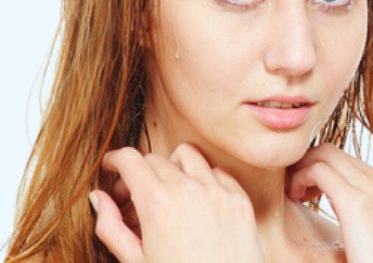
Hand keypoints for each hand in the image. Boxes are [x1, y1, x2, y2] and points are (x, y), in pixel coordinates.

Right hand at [90, 143, 264, 262]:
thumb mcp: (135, 261)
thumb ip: (111, 226)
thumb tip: (98, 197)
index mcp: (157, 203)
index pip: (130, 160)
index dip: (114, 160)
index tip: (110, 167)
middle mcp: (188, 188)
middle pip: (155, 159)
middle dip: (139, 172)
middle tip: (134, 198)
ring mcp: (218, 191)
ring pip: (188, 155)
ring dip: (173, 167)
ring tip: (168, 193)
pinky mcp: (239, 198)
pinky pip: (218, 172)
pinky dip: (204, 179)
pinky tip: (197, 202)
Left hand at [287, 143, 372, 262]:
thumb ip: (369, 222)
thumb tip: (351, 224)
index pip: (351, 163)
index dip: (324, 170)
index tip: (308, 192)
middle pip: (337, 152)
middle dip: (309, 163)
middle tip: (295, 190)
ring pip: (325, 154)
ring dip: (302, 168)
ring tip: (293, 193)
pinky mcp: (357, 204)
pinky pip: (318, 170)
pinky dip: (300, 177)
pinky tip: (295, 198)